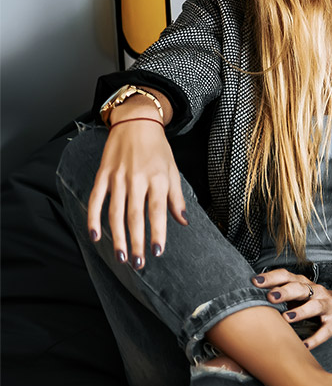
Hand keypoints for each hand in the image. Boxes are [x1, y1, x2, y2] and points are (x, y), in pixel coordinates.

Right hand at [87, 117, 188, 268]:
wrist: (136, 122)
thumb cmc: (158, 149)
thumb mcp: (173, 171)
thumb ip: (176, 198)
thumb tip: (184, 221)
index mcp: (158, 179)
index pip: (157, 211)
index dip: (157, 233)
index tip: (157, 252)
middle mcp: (137, 179)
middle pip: (135, 216)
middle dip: (136, 241)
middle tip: (138, 263)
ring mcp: (118, 177)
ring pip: (115, 212)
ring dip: (117, 236)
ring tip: (121, 256)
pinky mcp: (103, 174)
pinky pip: (96, 199)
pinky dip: (93, 217)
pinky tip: (95, 235)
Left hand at [256, 269, 331, 349]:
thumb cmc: (317, 302)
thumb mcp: (301, 294)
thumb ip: (281, 294)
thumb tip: (249, 298)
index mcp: (304, 284)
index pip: (287, 276)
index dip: (272, 277)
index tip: (255, 281)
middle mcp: (316, 292)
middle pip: (301, 288)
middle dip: (285, 292)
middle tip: (270, 297)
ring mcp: (328, 306)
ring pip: (315, 306)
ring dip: (301, 311)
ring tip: (286, 318)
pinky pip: (325, 331)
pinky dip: (315, 338)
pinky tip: (305, 345)